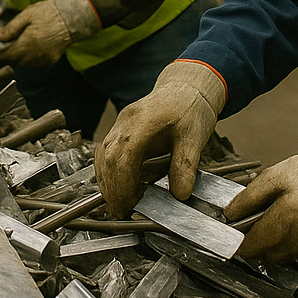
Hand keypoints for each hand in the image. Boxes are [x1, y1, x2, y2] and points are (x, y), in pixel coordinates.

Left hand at [0, 0, 99, 67]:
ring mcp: (43, 59)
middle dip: (10, 54)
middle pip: (15, 60)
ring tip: (22, 43)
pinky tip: (33, 47)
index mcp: (26, 43)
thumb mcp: (27, 15)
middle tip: (8, 45)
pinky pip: (35, 63)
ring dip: (20, 57)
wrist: (71, 17)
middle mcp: (34, 55)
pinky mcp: (51, 60)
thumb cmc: (49, 13)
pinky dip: (31, 58)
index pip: (7, 55)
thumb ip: (11, 28)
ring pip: (25, 63)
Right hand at [95, 60, 226, 217]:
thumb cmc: (190, 108)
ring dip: (106, 181)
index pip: (124, 157)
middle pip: (108, 158)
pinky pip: (105, 150)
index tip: (130, 205)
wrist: (186, 86)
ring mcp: (120, 122)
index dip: (123, 185)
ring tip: (117, 203)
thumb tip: (180, 194)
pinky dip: (106, 170)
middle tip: (121, 211)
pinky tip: (115, 184)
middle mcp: (126, 121)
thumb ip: (186, 165)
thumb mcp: (195, 136)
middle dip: (112, 188)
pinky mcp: (120, 127)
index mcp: (143, 121)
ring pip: (102, 155)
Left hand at [225, 126, 297, 262]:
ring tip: (287, 220)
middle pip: (270, 255)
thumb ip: (250, 196)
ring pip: (288, 257)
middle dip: (262, 243)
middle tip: (264, 223)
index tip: (240, 238)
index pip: (256, 244)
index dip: (244, 243)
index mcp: (288, 214)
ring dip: (281, 245)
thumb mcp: (276, 175)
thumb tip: (231, 214)